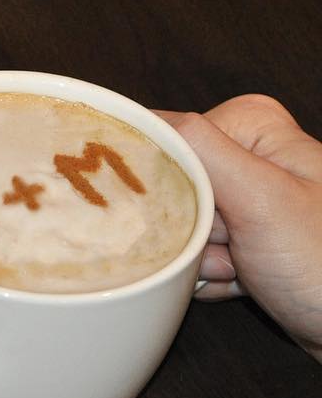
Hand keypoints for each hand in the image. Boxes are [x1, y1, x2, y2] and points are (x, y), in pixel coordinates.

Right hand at [159, 95, 321, 361]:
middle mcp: (249, 154)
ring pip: (179, 227)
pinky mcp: (246, 235)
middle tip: (236, 249)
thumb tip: (135, 118)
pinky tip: (246, 280)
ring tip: (248, 269)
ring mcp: (248, 197)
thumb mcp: (263, 199)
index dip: (168, 188)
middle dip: (191, 232)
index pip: (165, 144)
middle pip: (169, 188)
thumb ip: (199, 151)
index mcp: (252, 126)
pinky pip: (195, 254)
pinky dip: (211, 276)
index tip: (201, 217)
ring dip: (201, 261)